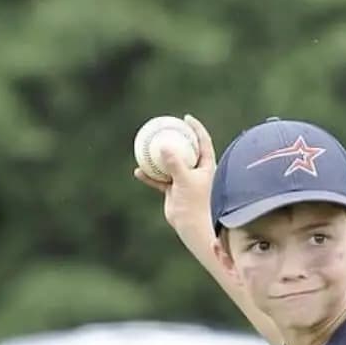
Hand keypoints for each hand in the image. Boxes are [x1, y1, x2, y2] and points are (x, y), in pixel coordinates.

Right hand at [133, 113, 217, 251]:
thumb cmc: (195, 204)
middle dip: (176, 137)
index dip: (196, 128)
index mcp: (206, 167)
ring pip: (169, 164)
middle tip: (164, 126)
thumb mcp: (185, 180)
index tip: (186, 118)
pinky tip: (138, 171)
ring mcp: (184, 181)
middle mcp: (196, 172)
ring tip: (146, 145)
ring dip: (158, 157)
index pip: (203, 142)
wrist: (192, 226)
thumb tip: (163, 146)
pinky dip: (149, 176)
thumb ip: (175, 163)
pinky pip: (159, 180)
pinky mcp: (173, 191)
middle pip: (186, 149)